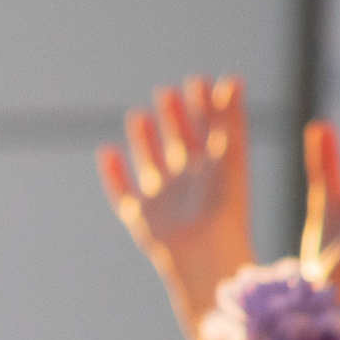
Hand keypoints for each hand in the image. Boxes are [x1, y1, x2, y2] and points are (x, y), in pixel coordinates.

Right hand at [96, 74, 252, 336]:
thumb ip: (229, 120)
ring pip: (152, 165)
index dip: (204, 106)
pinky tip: (106, 151)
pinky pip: (123, 193)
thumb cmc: (226, 213)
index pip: (210, 132)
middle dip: (174, 118)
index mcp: (216, 172)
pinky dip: (113, 173)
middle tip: (166, 91)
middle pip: (181, 145)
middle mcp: (190, 184)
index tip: (197, 80)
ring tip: (138, 114)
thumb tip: (232, 79)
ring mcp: (164, 201)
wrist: (207, 260)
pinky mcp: (141, 219)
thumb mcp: (231, 159)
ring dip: (145, 141)